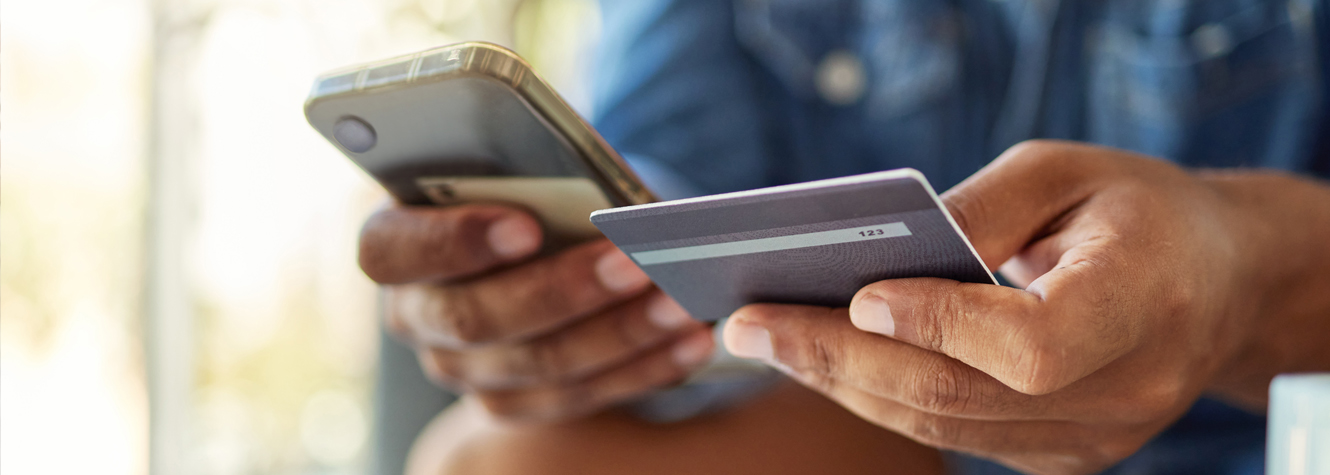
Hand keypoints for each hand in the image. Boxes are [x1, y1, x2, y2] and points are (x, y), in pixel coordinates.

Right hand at [360, 203, 713, 422]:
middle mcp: (417, 315)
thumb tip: (605, 200)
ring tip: (679, 301)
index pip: (393, 249)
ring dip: (620, 332)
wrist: (535, 237)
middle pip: (477, 317)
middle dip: (564, 290)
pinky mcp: (513, 402)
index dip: (455, 241)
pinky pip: (580, 396)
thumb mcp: (518, 167)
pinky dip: (642, 367)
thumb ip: (535, 176)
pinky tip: (690, 340)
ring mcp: (462, 369)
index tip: (525, 226)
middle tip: (633, 262)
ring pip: (540, 364)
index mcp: (393, 243)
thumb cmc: (523, 186)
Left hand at [722, 140, 1329, 473]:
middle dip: (838, 359)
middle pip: (961, 397)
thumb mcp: (1066, 170)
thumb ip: (980, 210)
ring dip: (841, 383)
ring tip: (763, 341)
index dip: (942, 326)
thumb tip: (875, 261)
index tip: (859, 297)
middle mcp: (1125, 388)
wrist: (1217, 280)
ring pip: (944, 426)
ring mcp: (1095, 437)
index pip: (1031, 345)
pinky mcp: (1063, 453)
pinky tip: (823, 359)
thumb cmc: (1136, 209)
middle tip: (749, 324)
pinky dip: (881, 395)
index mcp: (1143, 300)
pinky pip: (955, 432)